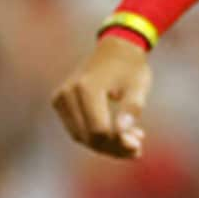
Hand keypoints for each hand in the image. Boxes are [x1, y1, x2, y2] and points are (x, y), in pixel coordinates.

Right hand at [49, 35, 152, 158]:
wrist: (117, 48)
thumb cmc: (131, 66)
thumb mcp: (139, 85)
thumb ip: (131, 108)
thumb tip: (122, 131)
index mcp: (87, 88)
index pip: (98, 129)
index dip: (117, 143)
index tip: (138, 147)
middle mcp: (68, 93)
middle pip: (87, 136)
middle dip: (112, 148)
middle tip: (137, 149)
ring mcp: (60, 98)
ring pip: (79, 135)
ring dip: (104, 145)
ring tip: (132, 143)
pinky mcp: (59, 101)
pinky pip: (76, 127)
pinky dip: (94, 135)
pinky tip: (118, 136)